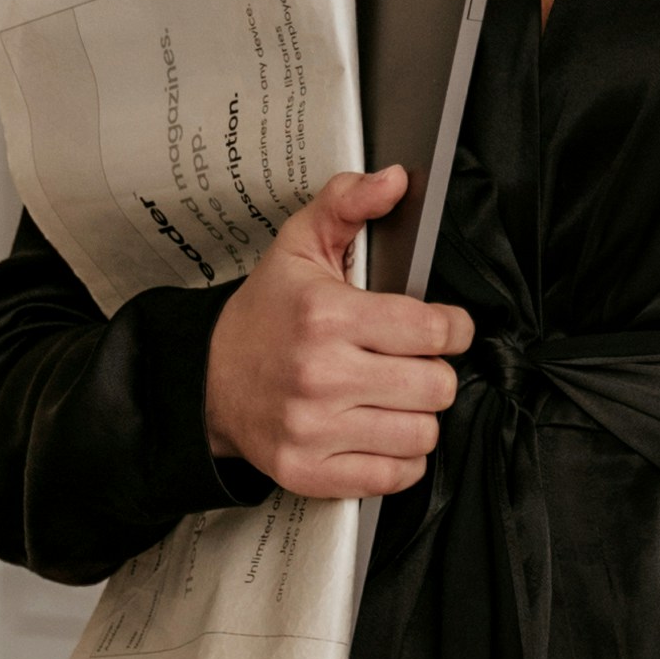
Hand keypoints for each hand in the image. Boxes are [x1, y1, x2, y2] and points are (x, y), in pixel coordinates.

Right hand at [205, 164, 472, 502]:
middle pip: (437, 387)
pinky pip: (394, 477)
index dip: (452, 328)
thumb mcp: (299, 245)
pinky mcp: (310, 470)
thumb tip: (394, 181)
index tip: (444, 329)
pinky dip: (400, 459)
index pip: (433, 330)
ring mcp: (314, 428)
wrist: (207, 379)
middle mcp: (321, 375)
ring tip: (395, 397)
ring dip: (419, 416)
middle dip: (435, 373)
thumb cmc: (264, 315)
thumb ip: (347, 203)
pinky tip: (381, 431)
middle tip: (414, 364)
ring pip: (422, 434)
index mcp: (327, 316)